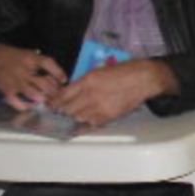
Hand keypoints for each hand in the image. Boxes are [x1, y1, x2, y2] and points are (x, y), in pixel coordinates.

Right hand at [0, 43, 66, 109]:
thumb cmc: (11, 56)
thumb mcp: (27, 53)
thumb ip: (40, 63)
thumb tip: (57, 77)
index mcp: (30, 58)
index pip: (48, 63)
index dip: (59, 72)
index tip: (64, 80)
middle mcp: (23, 70)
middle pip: (44, 83)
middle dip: (54, 91)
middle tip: (57, 95)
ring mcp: (14, 81)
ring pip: (34, 94)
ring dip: (43, 99)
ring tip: (46, 100)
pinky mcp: (6, 90)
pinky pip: (18, 102)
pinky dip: (27, 106)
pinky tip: (31, 105)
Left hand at [48, 59, 172, 126]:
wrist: (144, 79)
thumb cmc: (124, 71)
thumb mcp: (99, 71)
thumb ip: (84, 82)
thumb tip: (71, 92)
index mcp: (87, 81)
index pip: (63, 95)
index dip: (54, 101)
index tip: (50, 103)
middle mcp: (91, 95)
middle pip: (68, 108)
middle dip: (63, 110)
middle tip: (59, 111)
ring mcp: (100, 107)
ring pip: (78, 117)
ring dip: (75, 116)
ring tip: (74, 115)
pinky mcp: (109, 116)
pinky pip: (91, 124)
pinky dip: (85, 124)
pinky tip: (84, 122)